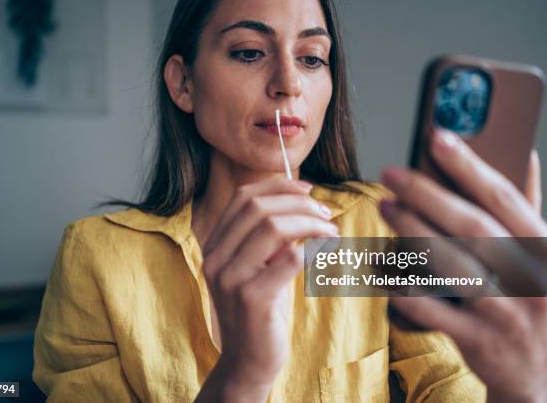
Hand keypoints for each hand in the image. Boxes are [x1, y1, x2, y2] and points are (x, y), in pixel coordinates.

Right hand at [195, 176, 337, 401]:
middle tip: (326, 213)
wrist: (248, 359)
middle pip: (258, 208)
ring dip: (310, 223)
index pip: (242, 198)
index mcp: (215, 245)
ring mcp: (231, 279)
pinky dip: (313, 249)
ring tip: (331, 231)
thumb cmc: (260, 309)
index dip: (278, 185)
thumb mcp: (258, 266)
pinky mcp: (252, 299)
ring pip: (272, 228)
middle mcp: (216, 258)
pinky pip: (289, 260)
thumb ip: (269, 237)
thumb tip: (303, 204)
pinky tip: (327, 252)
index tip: (308, 188)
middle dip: (299, 203)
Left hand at [379, 130, 546, 402]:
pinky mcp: (476, 339)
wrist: (545, 372)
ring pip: (450, 264)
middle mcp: (527, 277)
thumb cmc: (534, 299)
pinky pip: (431, 309)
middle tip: (392, 173)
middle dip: (428, 195)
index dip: (469, 165)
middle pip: (472, 227)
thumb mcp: (542, 255)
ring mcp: (503, 311)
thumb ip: (526, 208)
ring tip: (385, 206)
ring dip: (412, 232)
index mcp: (543, 248)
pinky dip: (404, 287)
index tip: (437, 136)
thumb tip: (525, 153)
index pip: (503, 197)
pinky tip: (381, 267)